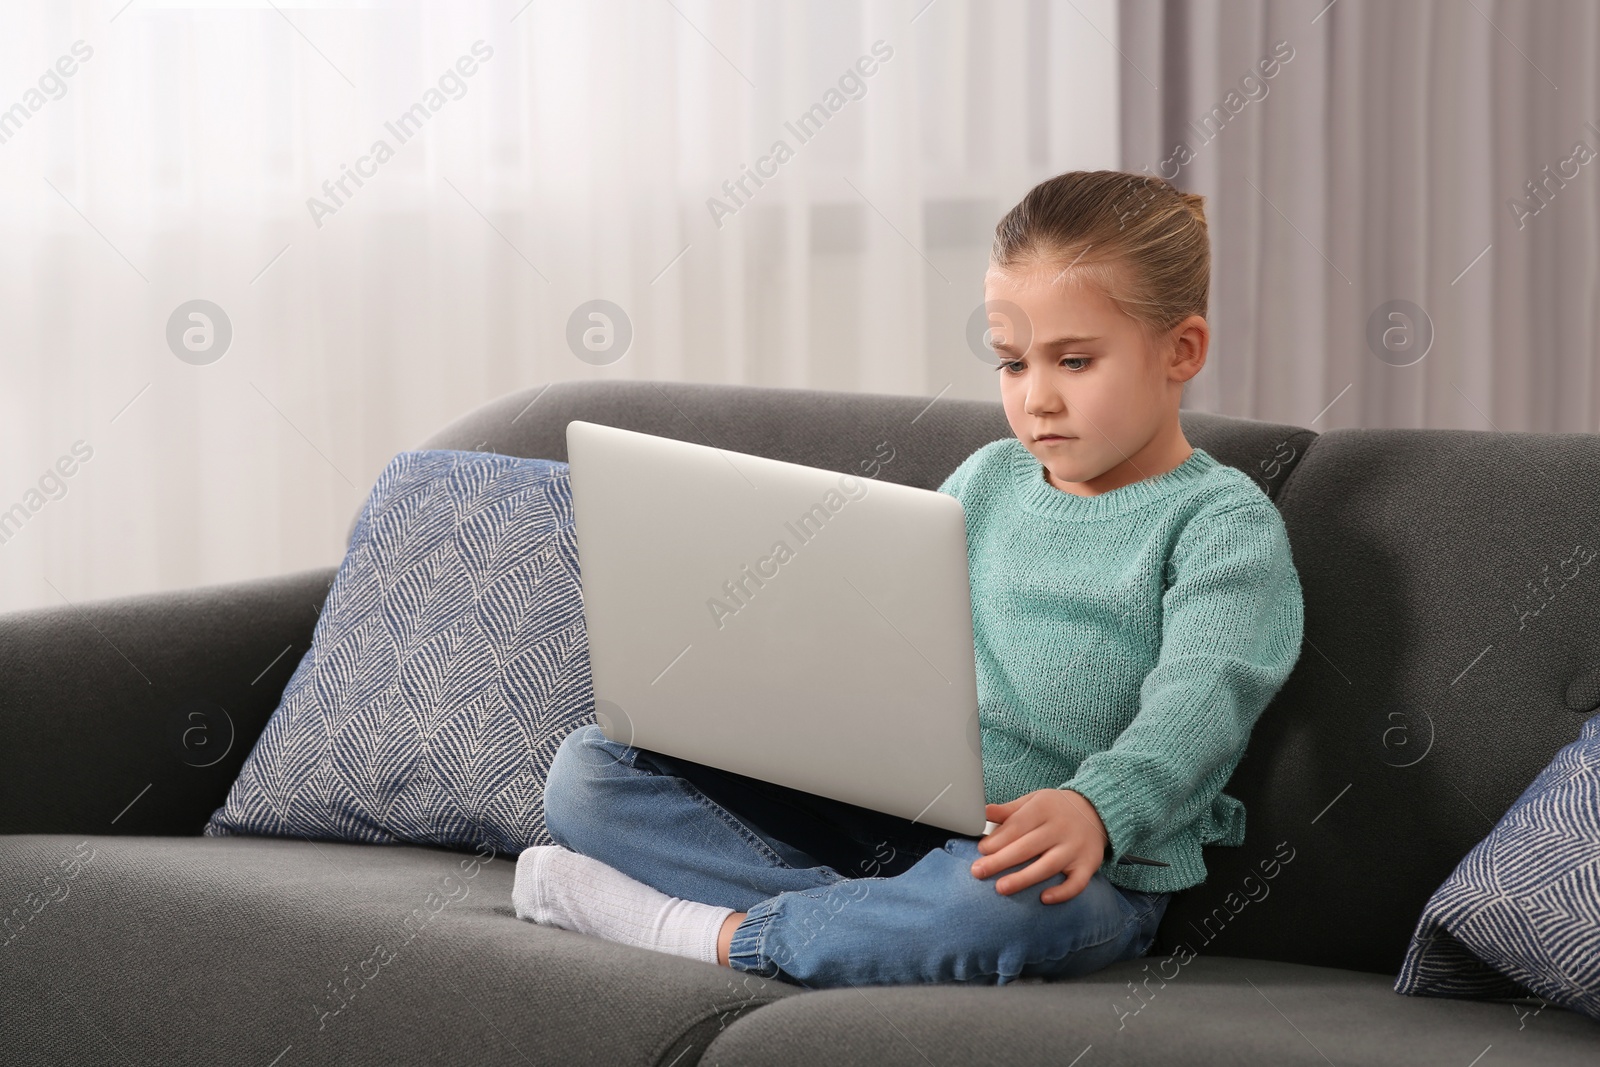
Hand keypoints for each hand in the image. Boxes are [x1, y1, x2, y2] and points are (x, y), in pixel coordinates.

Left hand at [971, 788, 1108, 904]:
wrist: (1097, 810)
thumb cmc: (1056, 808)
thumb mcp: (1034, 801)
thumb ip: (1009, 810)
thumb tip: (982, 813)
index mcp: (1044, 808)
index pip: (1017, 825)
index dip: (998, 839)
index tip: (981, 850)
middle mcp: (1061, 828)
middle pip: (1028, 847)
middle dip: (1001, 861)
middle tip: (978, 872)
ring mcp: (1076, 847)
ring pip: (1048, 866)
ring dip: (1024, 878)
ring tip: (1001, 888)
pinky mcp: (1089, 864)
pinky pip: (1077, 882)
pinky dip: (1062, 892)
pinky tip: (1044, 899)